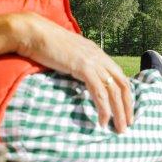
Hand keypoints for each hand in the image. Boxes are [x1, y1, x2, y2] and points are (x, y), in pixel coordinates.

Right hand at [11, 13, 134, 132]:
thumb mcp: (68, 54)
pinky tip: (103, 121)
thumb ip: (78, 63)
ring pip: (114, 91)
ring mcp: (93, 61)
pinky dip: (104, 109)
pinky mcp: (83, 68)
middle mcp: (99, 57)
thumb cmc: (45, 44)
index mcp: (97, 53)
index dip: (125, 95)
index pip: (119, 76)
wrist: (33, 32)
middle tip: (127, 125)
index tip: (125, 111)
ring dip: (119, 112)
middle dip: (127, 107)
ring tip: (119, 129)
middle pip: (122, 85)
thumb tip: (80, 77)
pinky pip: (99, 92)